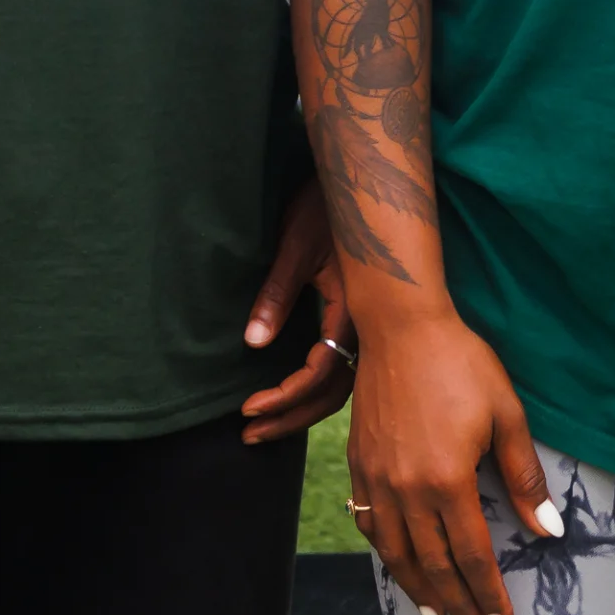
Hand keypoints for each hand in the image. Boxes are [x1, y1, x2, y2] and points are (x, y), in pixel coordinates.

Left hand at [241, 179, 355, 442]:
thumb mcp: (297, 246)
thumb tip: (254, 344)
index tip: (248, 409)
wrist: (359, 179)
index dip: (285, 396)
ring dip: (303, 409)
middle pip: (333, 391)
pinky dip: (316, 388)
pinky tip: (294, 396)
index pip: (321, 371)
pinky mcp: (360, 317)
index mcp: (354, 309)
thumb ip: (277, 294)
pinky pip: (343, 365)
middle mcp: (366, 324)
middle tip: (250, 436)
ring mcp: (366, 323)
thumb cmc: (326, 204)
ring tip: (265, 427)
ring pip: (341, 383)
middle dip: (291, 418)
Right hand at [343, 304, 557, 614]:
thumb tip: (548, 529)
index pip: (472, 554)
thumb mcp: (506, 415)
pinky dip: (385, 552)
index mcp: (448, 479)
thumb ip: (524, 477)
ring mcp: (377, 479)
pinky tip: (398, 563)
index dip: (487, 594)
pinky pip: (368, 523)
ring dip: (418, 589)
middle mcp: (407, 489)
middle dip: (457, 606)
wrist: (401, 327)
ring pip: (396, 552)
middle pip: (434, 565)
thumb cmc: (461, 363)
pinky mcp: (360, 464)